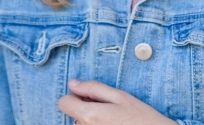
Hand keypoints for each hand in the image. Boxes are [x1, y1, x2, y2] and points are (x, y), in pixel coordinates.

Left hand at [58, 79, 177, 124]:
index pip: (63, 103)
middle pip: (74, 115)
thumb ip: (93, 88)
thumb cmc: (140, 117)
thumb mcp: (120, 96)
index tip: (86, 96)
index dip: (73, 96)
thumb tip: (72, 83)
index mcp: (90, 115)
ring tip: (114, 120)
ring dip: (92, 120)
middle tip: (109, 109)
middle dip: (86, 108)